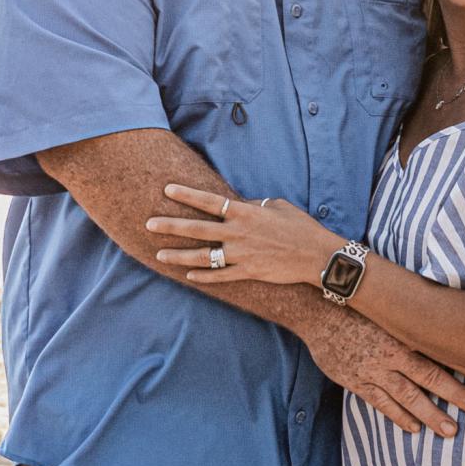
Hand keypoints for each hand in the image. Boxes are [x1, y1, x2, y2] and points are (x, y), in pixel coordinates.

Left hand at [147, 185, 335, 286]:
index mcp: (244, 213)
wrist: (316, 255)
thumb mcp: (278, 206)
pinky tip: (188, 276)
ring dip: (178, 256)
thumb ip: (255, 205)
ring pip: (202, 257)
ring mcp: (241, 255)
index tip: (167, 189)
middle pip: (196, 229)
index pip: (209, 201)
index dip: (187, 194)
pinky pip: (220, 276)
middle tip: (148, 224)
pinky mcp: (248, 272)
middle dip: (170, 226)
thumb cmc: (300, 227)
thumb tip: (243, 206)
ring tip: (159, 255)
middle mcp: (237, 233)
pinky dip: (203, 277)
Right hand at [305, 308, 464, 439]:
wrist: (317, 308)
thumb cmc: (357, 304)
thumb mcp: (388, 305)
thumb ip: (412, 316)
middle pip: (430, 375)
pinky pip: (380, 402)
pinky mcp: (356, 380)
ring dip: (430, 413)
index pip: (441, 349)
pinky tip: (413, 428)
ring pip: (407, 395)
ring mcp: (373, 368)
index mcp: (403, 330)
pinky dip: (397, 416)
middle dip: (455, 393)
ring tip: (450, 430)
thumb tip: (443, 317)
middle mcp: (392, 351)